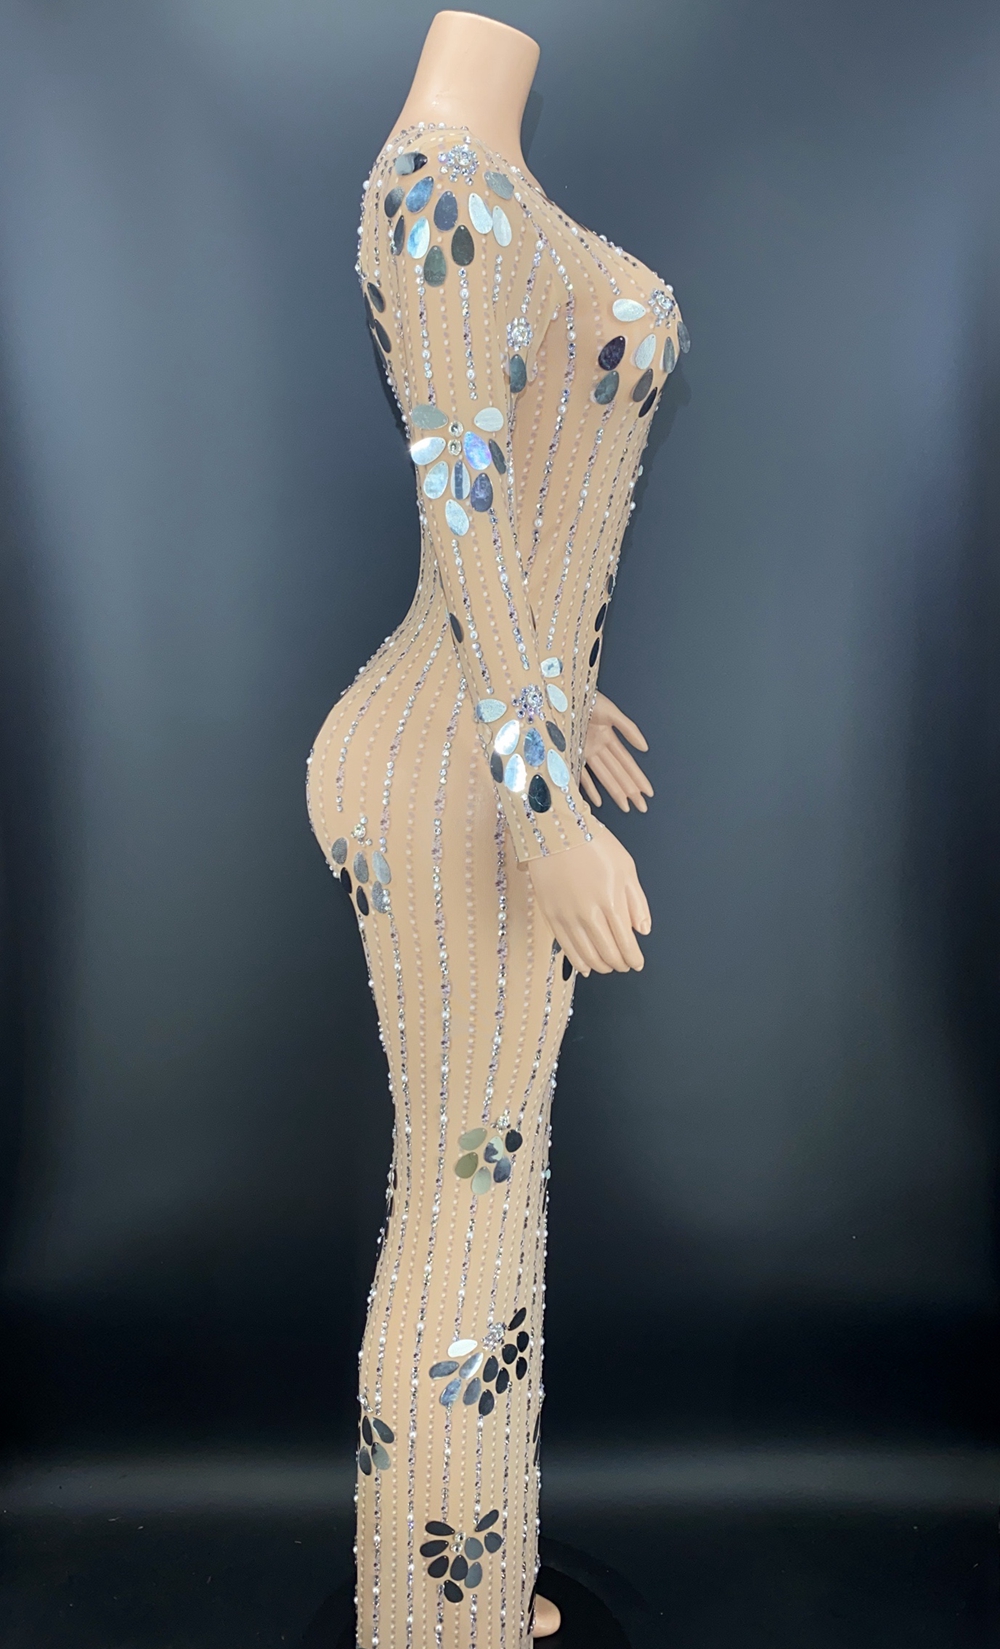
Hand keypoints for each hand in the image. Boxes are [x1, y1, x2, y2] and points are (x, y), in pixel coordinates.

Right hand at [525, 815, 650, 975]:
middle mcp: (589, 914)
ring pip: (587, 954)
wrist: (556, 831)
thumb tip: (642, 931)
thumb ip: (637, 902)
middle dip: (619, 963)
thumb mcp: (626, 867)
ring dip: (601, 965)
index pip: (626, 943)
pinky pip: (566, 947)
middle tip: (624, 964)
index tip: (637, 963)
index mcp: (612, 901)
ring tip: (608, 966)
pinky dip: (578, 961)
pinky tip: (586, 966)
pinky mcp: (551, 915)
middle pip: (607, 952)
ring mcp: (568, 916)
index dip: (633, 958)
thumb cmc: (595, 845)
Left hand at [581, 692, 653, 811]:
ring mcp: (584, 753)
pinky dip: (590, 789)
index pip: (627, 762)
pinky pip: (581, 775)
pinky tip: (598, 802)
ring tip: (627, 807)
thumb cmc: (586, 699)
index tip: (649, 793)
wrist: (561, 694)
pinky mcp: (570, 754)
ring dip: (616, 792)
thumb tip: (645, 749)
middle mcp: (598, 748)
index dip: (638, 778)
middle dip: (631, 790)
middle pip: (618, 773)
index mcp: (608, 737)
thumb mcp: (611, 712)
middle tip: (643, 808)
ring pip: (604, 776)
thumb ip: (629, 730)